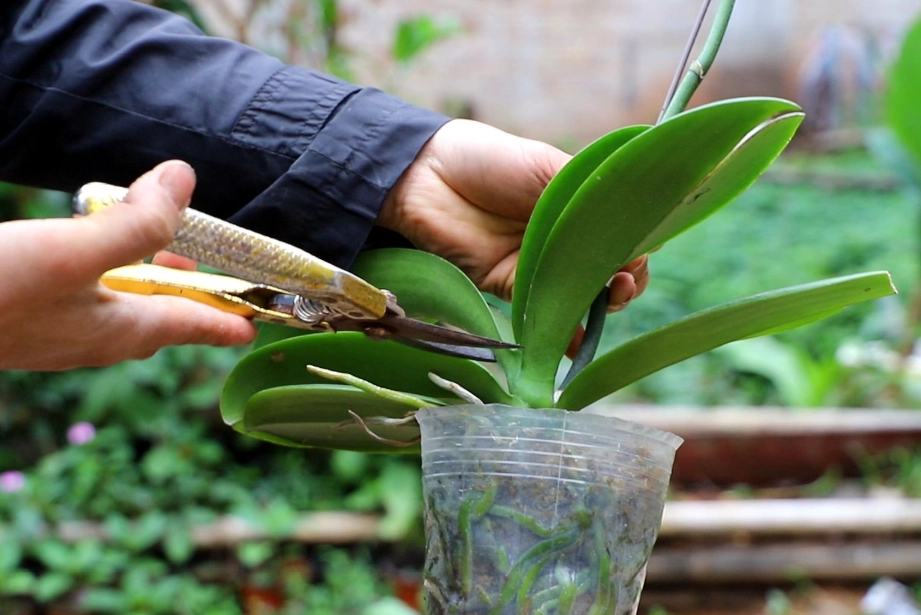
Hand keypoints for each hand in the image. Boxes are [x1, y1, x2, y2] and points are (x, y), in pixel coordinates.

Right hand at [0, 161, 255, 370]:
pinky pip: (88, 298)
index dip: (227, 320)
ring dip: (148, 275)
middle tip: (213, 269)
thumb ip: (136, 222)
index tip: (255, 326)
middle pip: (161, 314)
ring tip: (161, 244)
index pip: (192, 324)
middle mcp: (96, 339)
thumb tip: (184, 181)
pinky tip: (91, 250)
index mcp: (122, 331)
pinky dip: (106, 272)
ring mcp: (62, 334)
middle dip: (190, 292)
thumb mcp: (75, 252)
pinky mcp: (32, 320)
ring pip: (123, 305)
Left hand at [378, 119, 648, 306]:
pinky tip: (579, 342)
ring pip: (579, 295)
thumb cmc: (490, 160)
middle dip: (625, 280)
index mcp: (575, 206)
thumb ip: (587, 198)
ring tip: (609, 298)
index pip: (620, 235)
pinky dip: (563, 332)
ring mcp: (536, 266)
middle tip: (623, 279)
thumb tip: (629, 234)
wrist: (426, 177)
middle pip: (606, 271)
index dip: (636, 249)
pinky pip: (542, 314)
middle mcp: (560, 240)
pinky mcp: (508, 288)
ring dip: (601, 305)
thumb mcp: (549, 168)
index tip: (638, 254)